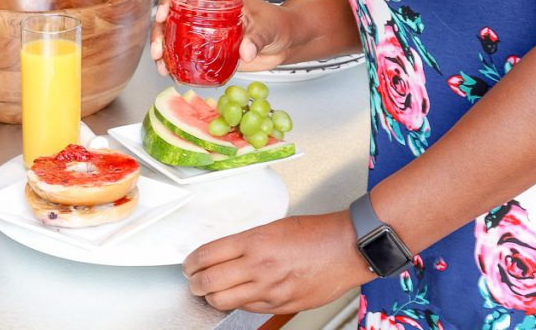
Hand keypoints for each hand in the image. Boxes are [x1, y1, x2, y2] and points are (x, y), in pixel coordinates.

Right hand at [149, 0, 294, 75]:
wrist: (285, 43)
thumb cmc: (279, 24)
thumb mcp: (269, 27)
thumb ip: (257, 38)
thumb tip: (246, 51)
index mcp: (219, 0)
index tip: (162, 13)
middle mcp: (208, 15)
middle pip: (174, 16)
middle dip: (160, 32)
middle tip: (158, 51)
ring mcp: (207, 34)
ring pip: (176, 37)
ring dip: (164, 51)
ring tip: (161, 67)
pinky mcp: (210, 53)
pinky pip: (188, 56)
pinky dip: (176, 64)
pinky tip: (171, 73)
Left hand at [183, 211, 373, 312]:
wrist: (345, 248)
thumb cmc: (315, 232)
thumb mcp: (274, 226)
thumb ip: (249, 242)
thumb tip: (226, 253)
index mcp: (255, 241)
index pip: (208, 255)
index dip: (192, 261)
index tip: (189, 263)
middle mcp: (259, 267)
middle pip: (210, 283)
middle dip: (195, 283)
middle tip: (193, 279)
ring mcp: (269, 290)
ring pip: (224, 301)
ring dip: (211, 297)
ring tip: (210, 290)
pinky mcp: (280, 305)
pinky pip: (248, 309)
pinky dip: (236, 303)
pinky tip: (236, 296)